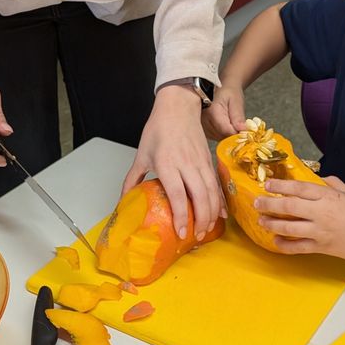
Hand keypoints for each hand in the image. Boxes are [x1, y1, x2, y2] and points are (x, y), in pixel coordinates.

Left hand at [122, 85, 225, 240]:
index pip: (178, 195)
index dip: (181, 217)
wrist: (178, 106)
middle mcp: (187, 165)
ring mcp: (200, 162)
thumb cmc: (158, 129)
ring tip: (207, 230)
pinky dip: (220, 200)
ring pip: (212, 192)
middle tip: (196, 237)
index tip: (180, 233)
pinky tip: (221, 214)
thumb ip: (133, 179)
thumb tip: (123, 200)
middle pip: (200, 197)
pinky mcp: (208, 159)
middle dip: (201, 220)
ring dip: (212, 213)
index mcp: (168, 164)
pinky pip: (217, 184)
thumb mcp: (142, 154)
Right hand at [201, 81, 246, 141]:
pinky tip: (225, 125)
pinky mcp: (203, 129)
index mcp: (212, 112)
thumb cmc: (229, 93)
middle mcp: (204, 120)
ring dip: (228, 134)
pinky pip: (215, 137)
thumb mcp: (236, 101)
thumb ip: (238, 116)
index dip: (237, 133)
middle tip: (239, 124)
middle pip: (222, 136)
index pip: (226, 131)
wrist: (222, 88)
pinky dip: (223, 134)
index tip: (245, 132)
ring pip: (219, 138)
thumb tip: (242, 131)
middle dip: (233, 133)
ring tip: (231, 122)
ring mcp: (202, 125)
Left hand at [254, 176, 344, 260]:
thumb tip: (313, 178)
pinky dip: (284, 245)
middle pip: (289, 207)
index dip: (280, 185)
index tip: (267, 184)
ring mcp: (320, 232)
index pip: (299, 188)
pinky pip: (298, 247)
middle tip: (257, 202)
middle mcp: (321, 213)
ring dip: (272, 224)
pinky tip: (275, 241)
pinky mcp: (321, 248)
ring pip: (289, 228)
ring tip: (261, 220)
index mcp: (327, 196)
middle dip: (269, 204)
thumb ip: (328, 183)